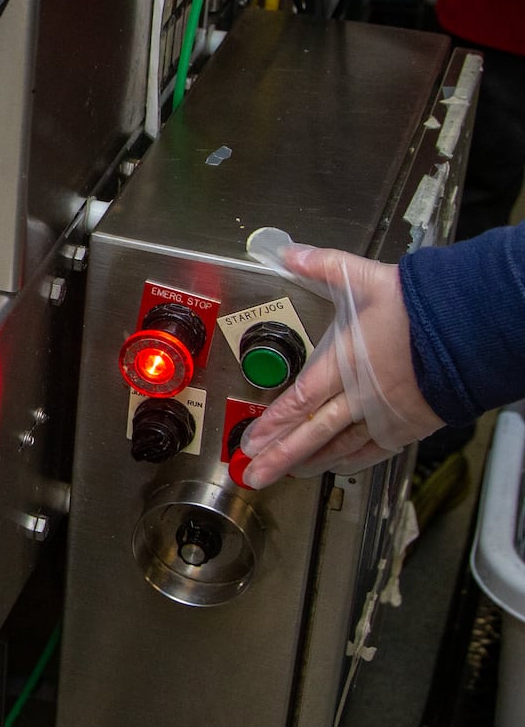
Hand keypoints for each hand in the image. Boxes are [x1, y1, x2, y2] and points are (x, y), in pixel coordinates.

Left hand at [238, 241, 441, 487]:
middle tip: (254, 475)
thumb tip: (287, 252)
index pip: (301, 401)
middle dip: (280, 456)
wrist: (476, 327)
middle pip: (314, 433)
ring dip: (310, 462)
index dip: (274, 424)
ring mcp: (387, 414)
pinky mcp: (410, 425)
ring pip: (341, 447)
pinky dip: (349, 461)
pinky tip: (333, 467)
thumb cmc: (423, 307)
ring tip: (285, 474)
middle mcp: (364, 395)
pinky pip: (374, 450)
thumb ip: (322, 265)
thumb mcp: (365, 278)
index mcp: (347, 363)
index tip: (251, 442)